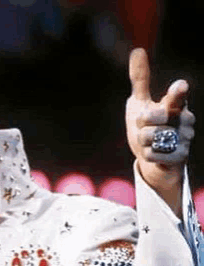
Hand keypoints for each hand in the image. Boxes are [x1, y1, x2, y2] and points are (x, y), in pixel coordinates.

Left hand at [126, 48, 194, 215]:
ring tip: (151, 142)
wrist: (150, 158)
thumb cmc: (146, 127)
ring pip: (150, 137)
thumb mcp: (139, 103)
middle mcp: (185, 118)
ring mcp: (186, 137)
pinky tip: (154, 154)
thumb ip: (140, 80)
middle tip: (146, 130)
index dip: (176, 92)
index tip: (178, 87)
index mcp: (176, 103)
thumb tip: (137, 50)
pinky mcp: (181, 155)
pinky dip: (147, 155)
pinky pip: (153, 154)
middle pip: (151, 118)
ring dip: (143, 142)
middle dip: (140, 126)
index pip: (176, 96)